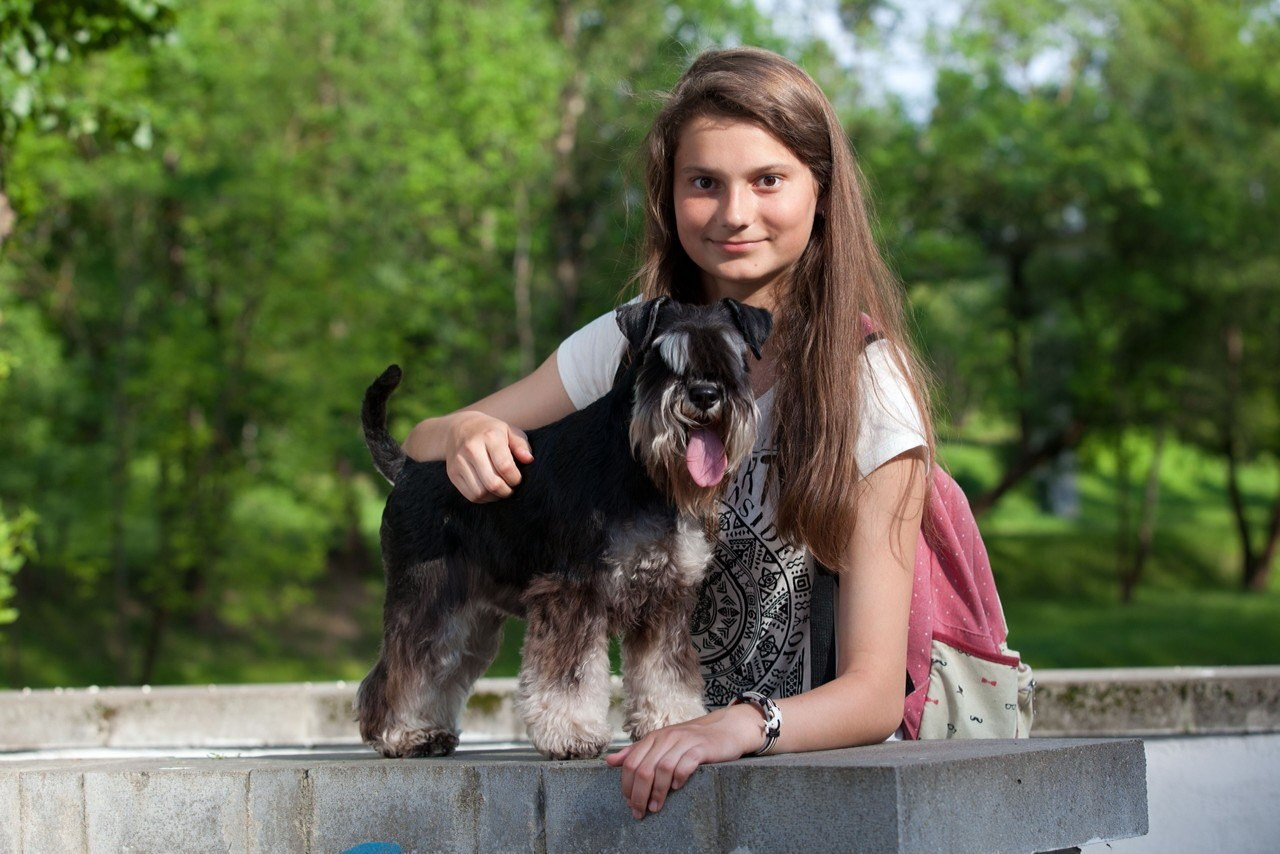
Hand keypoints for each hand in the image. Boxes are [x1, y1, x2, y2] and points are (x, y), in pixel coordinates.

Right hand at [442, 411, 533, 501]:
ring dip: (495, 497)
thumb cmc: (491, 432)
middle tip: (511, 488)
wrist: (459, 428)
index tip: (518, 479)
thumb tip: (529, 460)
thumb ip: (521, 445)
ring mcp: (459, 462)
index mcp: (490, 436)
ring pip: (480, 493)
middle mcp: (471, 448)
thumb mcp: (509, 431)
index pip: (505, 466)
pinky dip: (483, 499)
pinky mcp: (452, 473)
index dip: (515, 479)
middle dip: (506, 491)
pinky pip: (470, 495)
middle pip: (492, 483)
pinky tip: (489, 491)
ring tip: (501, 490)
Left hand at [604, 705, 760, 818]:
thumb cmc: (690, 741)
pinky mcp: (701, 748)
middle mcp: (666, 737)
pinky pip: (685, 764)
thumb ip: (636, 752)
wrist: (725, 729)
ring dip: (657, 792)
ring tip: (655, 807)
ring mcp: (684, 742)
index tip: (629, 803)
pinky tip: (677, 788)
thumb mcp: (661, 743)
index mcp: (653, 738)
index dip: (627, 786)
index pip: (631, 763)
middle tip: (639, 812)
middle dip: (638, 795)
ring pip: (662, 769)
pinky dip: (678, 778)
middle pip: (643, 769)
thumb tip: (610, 761)